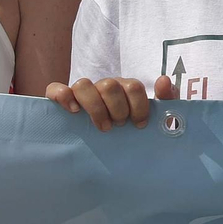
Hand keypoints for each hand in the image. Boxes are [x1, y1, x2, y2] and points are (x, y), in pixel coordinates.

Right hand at [45, 76, 172, 130]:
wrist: (114, 143)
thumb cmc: (134, 125)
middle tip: (119, 125)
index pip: (133, 86)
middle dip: (117, 109)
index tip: (139, 124)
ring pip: (84, 84)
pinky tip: (74, 111)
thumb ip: (166, 99)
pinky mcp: (63, 99)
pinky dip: (63, 97)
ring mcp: (84, 91)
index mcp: (126, 87)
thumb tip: (164, 80)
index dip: (139, 106)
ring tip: (103, 126)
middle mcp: (105, 86)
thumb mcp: (155, 115)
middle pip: (109, 85)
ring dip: (95, 107)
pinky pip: (56, 89)